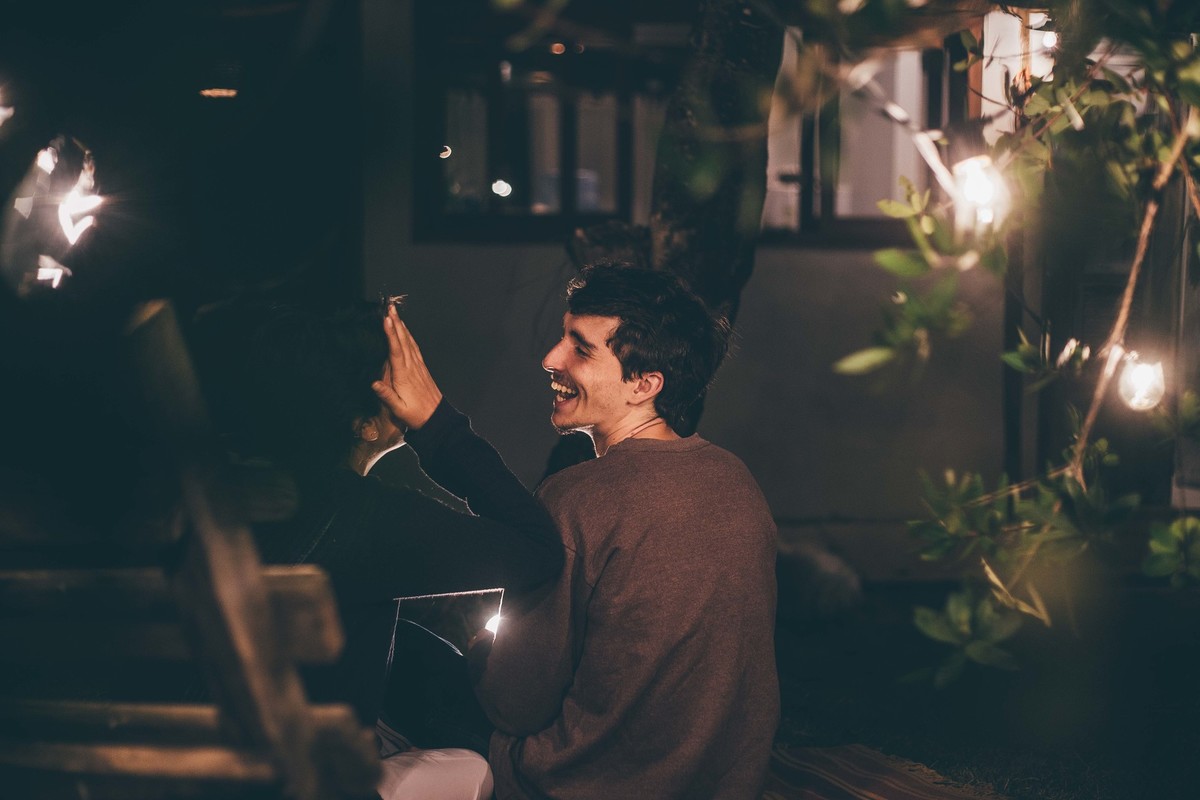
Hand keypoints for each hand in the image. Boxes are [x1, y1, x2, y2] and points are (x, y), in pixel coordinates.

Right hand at [372, 306, 443, 429]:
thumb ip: (386, 396)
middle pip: (403, 341)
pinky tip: (405, 330)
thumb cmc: (416, 414)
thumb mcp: (399, 410)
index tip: (386, 319)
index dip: (391, 334)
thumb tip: (374, 383)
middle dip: (396, 323)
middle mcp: (411, 367)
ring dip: (402, 326)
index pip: (396, 350)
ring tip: (395, 313)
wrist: (436, 418)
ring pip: (409, 341)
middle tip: (389, 307)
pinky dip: (408, 336)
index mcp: (404, 375)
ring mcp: (418, 366)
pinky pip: (414, 347)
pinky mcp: (421, 368)